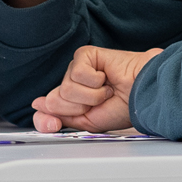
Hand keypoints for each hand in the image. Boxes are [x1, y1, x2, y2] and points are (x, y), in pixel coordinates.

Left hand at [31, 45, 160, 131]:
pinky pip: (77, 73)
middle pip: (53, 100)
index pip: (45, 109)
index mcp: (71, 102)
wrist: (142, 94)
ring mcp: (76, 69)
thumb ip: (62, 116)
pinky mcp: (84, 55)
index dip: (46, 119)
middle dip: (78, 107)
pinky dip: (94, 82)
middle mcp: (71, 85)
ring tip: (105, 91)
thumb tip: (38, 105)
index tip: (54, 126)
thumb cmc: (123, 107)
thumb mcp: (87, 122)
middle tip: (98, 103)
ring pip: (66, 88)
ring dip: (90, 95)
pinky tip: (106, 78)